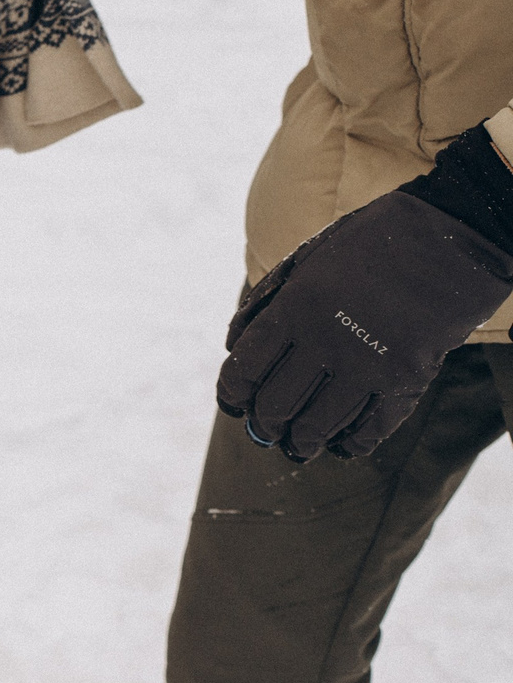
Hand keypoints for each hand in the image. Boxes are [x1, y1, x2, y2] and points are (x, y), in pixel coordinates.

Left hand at [216, 186, 512, 461]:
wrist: (451, 235)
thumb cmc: (371, 242)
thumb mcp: (306, 257)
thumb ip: (266, 302)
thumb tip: (233, 346)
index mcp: (294, 309)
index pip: (245, 369)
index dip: (232, 395)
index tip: (232, 404)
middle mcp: (326, 341)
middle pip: (276, 404)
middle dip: (264, 425)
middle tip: (265, 430)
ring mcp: (368, 363)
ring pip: (318, 425)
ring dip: (302, 442)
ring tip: (297, 447)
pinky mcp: (408, 378)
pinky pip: (372, 427)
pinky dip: (353, 443)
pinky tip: (342, 445)